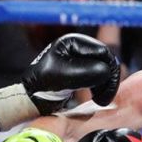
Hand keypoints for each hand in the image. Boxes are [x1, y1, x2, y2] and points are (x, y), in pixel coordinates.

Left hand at [0, 33, 119, 129]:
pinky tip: (97, 96)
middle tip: (105, 99)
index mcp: (73, 41)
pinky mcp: (82, 69)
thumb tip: (106, 71)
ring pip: (105, 69)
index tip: (106, 92)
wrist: (32, 98)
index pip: (102, 52)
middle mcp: (79, 46)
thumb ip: (87, 71)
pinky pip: (99, 75)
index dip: (109, 71)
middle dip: (108, 79)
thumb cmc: (42, 85)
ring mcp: (81, 58)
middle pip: (106, 60)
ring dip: (106, 85)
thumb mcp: (63, 76)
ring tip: (101, 100)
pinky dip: (101, 86)